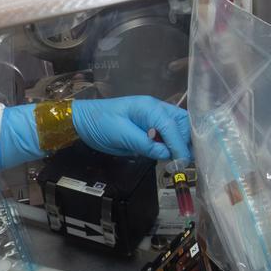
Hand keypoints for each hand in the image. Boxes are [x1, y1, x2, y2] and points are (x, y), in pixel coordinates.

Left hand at [71, 96, 191, 161]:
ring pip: (178, 127)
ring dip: (182, 142)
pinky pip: (168, 132)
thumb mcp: (121, 135)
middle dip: (187, 140)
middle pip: (182, 122)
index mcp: (149, 107)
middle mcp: (156, 109)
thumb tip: (167, 154)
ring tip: (182, 160)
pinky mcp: (149, 126)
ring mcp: (154, 116)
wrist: (84, 121)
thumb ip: (145, 144)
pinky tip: (172, 156)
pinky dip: (173, 143)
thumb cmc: (100, 124)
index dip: (179, 145)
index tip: (183, 162)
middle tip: (187, 161)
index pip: (172, 126)